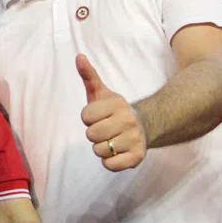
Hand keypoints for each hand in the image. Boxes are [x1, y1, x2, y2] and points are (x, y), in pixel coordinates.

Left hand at [77, 54, 146, 171]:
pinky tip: (116, 152)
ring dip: (101, 148)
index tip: (99, 116)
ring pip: (99, 150)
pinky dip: (109, 161)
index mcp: (118, 104)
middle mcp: (129, 121)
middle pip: (91, 135)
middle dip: (94, 134)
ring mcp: (135, 140)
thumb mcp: (100, 92)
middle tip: (105, 129)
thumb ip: (89, 76)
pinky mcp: (137, 157)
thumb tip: (79, 57)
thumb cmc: (113, 110)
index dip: (88, 118)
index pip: (85, 117)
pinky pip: (110, 165)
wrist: (142, 126)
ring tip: (112, 139)